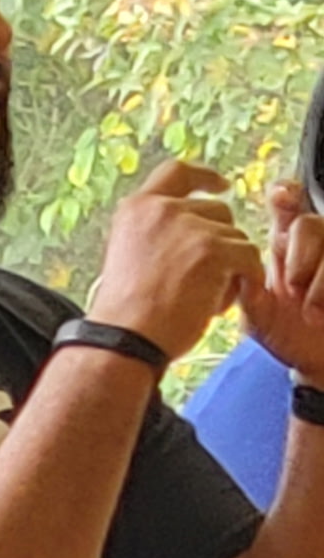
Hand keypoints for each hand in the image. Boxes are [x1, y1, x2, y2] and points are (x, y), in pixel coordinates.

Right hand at [91, 160, 262, 362]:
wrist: (127, 336)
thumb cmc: (126, 310)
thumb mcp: (129, 253)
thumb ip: (156, 232)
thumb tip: (195, 229)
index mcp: (137, 208)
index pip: (177, 171)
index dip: (203, 176)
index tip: (220, 185)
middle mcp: (162, 209)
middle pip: (218, 210)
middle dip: (222, 241)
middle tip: (210, 274)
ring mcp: (189, 227)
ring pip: (236, 238)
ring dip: (230, 268)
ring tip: (203, 297)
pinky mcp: (213, 250)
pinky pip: (249, 258)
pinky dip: (244, 281)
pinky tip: (220, 303)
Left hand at [240, 178, 323, 383]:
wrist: (313, 363)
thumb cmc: (284, 334)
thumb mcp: (257, 314)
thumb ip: (247, 291)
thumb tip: (241, 271)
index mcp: (285, 246)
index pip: (286, 205)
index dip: (285, 194)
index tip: (280, 197)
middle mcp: (314, 248)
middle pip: (310, 223)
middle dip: (300, 253)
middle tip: (291, 287)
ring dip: (319, 276)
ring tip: (309, 310)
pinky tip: (321, 313)